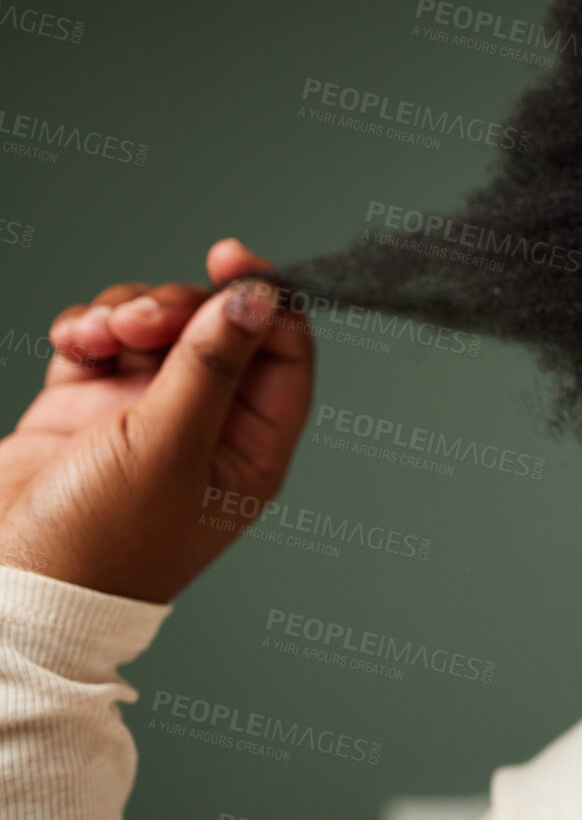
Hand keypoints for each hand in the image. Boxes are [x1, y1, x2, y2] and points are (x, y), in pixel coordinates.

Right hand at [0, 238, 314, 602]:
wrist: (8, 591)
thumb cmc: (99, 543)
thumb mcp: (167, 450)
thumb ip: (211, 366)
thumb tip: (258, 297)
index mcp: (251, 446)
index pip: (285, 351)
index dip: (265, 298)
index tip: (230, 258)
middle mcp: (206, 423)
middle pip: (217, 325)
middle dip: (179, 305)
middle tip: (142, 320)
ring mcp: (145, 411)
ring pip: (157, 323)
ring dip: (128, 312)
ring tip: (100, 336)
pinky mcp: (87, 404)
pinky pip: (102, 337)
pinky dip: (89, 328)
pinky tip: (74, 342)